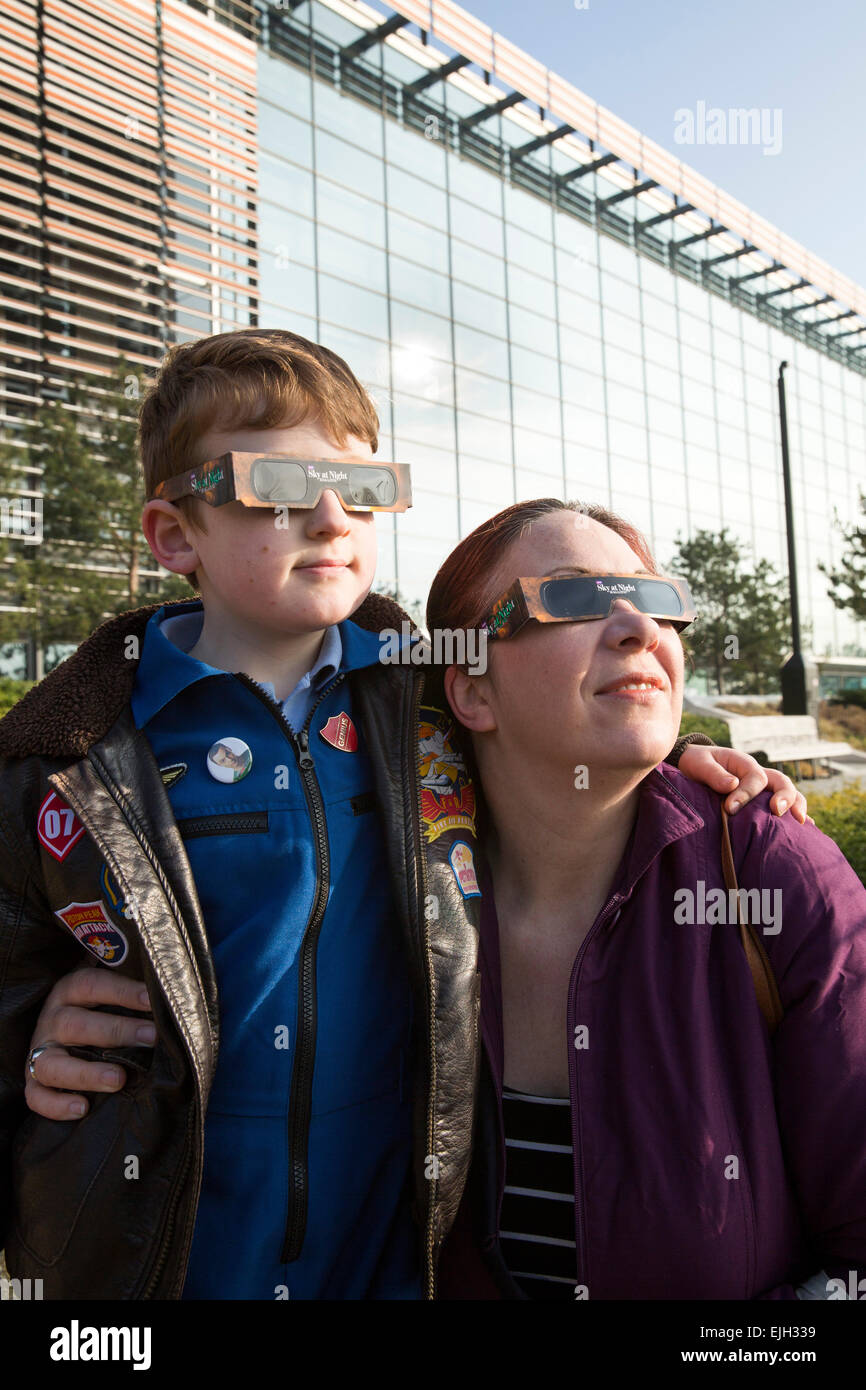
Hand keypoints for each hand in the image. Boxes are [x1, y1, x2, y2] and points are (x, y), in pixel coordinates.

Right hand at [24, 967, 154, 1119]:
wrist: (67, 1037)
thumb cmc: (102, 1012)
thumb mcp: (110, 996)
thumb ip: (131, 994)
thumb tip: (170, 997)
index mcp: (69, 991)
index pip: (91, 985)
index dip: (122, 991)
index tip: (152, 999)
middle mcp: (52, 1020)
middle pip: (75, 1024)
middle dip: (115, 1031)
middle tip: (150, 1038)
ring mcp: (39, 1052)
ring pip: (51, 1064)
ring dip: (86, 1072)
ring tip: (118, 1079)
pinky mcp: (32, 1082)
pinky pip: (36, 1097)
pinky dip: (56, 1105)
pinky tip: (82, 1108)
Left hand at [677, 744, 812, 823]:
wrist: (696, 767)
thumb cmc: (698, 764)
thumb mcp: (700, 764)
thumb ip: (713, 773)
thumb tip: (732, 785)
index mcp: (744, 764)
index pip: (755, 777)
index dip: (746, 793)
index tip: (730, 808)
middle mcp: (759, 775)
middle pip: (781, 782)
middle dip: (784, 797)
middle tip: (777, 811)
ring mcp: (764, 789)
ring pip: (789, 794)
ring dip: (796, 806)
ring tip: (801, 823)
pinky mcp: (763, 802)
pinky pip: (785, 807)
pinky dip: (795, 817)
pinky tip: (806, 832)